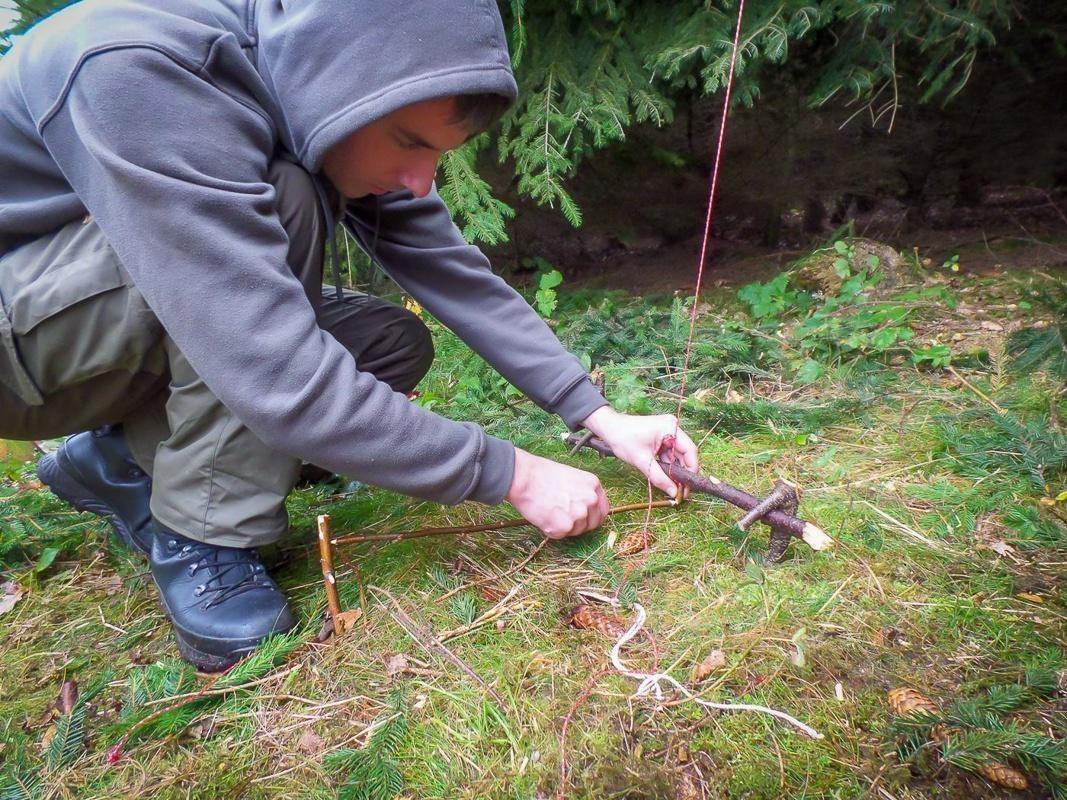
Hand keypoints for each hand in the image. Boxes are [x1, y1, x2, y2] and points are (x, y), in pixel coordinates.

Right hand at [506, 448, 609, 538]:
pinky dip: (551, 530)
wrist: (524, 477)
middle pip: (592, 524)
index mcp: (594, 485)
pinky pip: (560, 535)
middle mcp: (590, 500)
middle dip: (579, 524)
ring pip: (576, 531)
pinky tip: (543, 516)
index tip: (584, 519)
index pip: (603, 510)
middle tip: (563, 517)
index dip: (593, 517)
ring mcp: (579, 514)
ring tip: (549, 511)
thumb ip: (583, 492)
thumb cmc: (542, 474)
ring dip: (564, 527)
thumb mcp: (572, 477)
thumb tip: (585, 508)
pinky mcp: (564, 527)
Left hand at [580, 406, 698, 498]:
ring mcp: (667, 431)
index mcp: (671, 428)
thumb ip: (659, 478)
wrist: (609, 428)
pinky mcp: (661, 436)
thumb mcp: (643, 461)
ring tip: (674, 487)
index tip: (688, 487)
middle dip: (682, 473)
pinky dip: (667, 465)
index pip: (689, 451)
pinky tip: (666, 477)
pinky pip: (669, 453)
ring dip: (674, 470)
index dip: (691, 470)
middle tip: (681, 491)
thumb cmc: (623, 440)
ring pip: (677, 455)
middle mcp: (673, 427)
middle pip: (685, 454)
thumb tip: (674, 493)